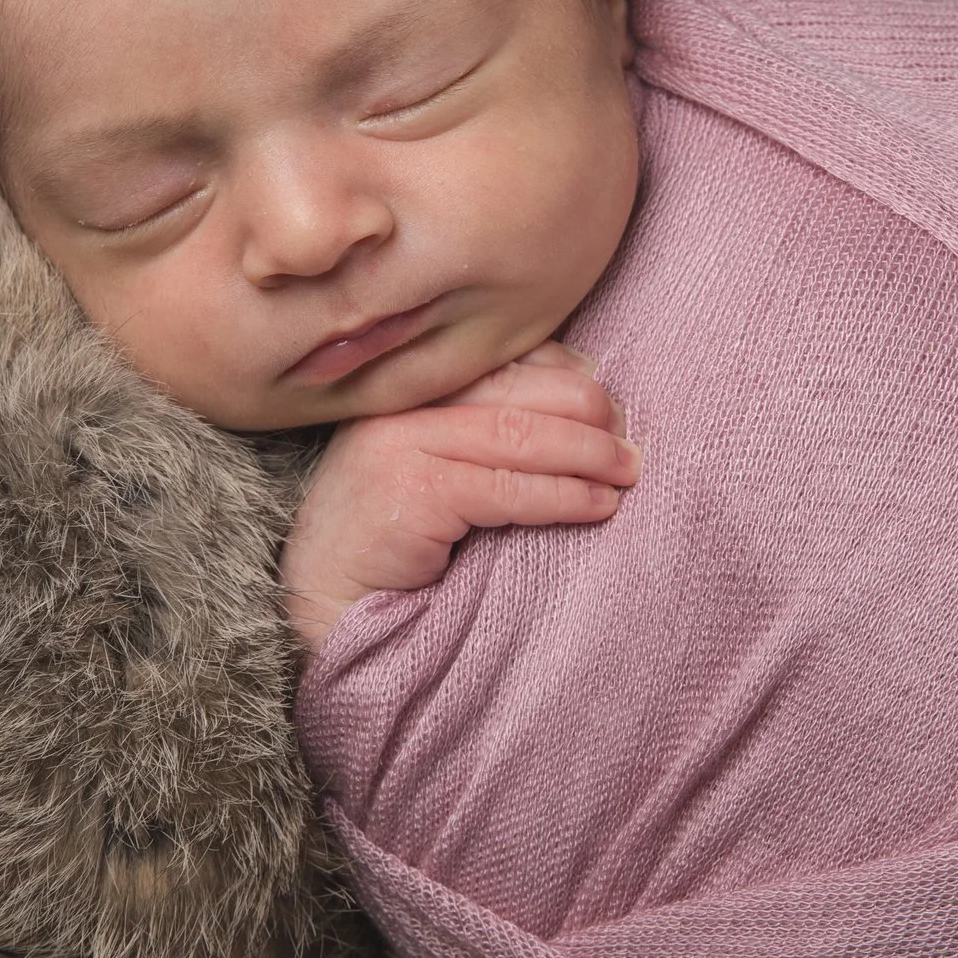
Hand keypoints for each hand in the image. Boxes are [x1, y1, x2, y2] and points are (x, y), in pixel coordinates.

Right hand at [282, 342, 639, 650]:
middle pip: (520, 388)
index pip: (505, 358)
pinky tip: (598, 505)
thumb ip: (488, 428)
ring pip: (520, 433)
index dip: (569, 376)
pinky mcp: (410, 491)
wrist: (325, 600)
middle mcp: (401, 402)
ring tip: (628, 472)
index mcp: (412, 386)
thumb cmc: (394, 535)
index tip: (610, 407)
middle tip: (632, 442)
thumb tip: (587, 400)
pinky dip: (565, 495)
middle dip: (590, 412)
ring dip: (589, 453)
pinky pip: (508, 488)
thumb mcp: (440, 464)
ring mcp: (398, 441)